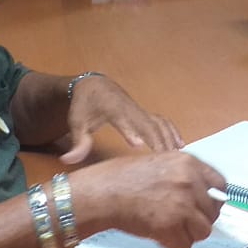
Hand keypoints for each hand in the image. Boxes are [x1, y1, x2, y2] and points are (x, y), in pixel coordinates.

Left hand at [62, 74, 183, 163]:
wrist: (94, 85)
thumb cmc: (84, 105)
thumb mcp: (76, 122)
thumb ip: (77, 142)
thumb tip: (68, 161)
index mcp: (112, 109)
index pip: (123, 120)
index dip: (130, 131)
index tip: (138, 145)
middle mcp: (130, 108)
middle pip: (148, 124)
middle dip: (158, 142)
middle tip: (165, 162)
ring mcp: (140, 110)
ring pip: (159, 123)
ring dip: (169, 139)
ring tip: (177, 157)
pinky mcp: (145, 113)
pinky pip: (162, 121)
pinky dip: (172, 132)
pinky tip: (180, 145)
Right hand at [76, 151, 226, 247]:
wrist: (102, 192)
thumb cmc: (123, 177)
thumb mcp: (161, 163)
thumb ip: (184, 176)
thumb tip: (204, 196)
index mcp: (189, 162)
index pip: (221, 185)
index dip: (214, 200)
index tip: (206, 208)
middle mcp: (190, 182)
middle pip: (213, 211)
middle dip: (199, 220)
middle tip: (181, 222)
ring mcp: (182, 204)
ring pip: (203, 231)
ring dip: (188, 234)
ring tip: (169, 229)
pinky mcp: (171, 225)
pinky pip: (185, 244)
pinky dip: (173, 244)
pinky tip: (159, 235)